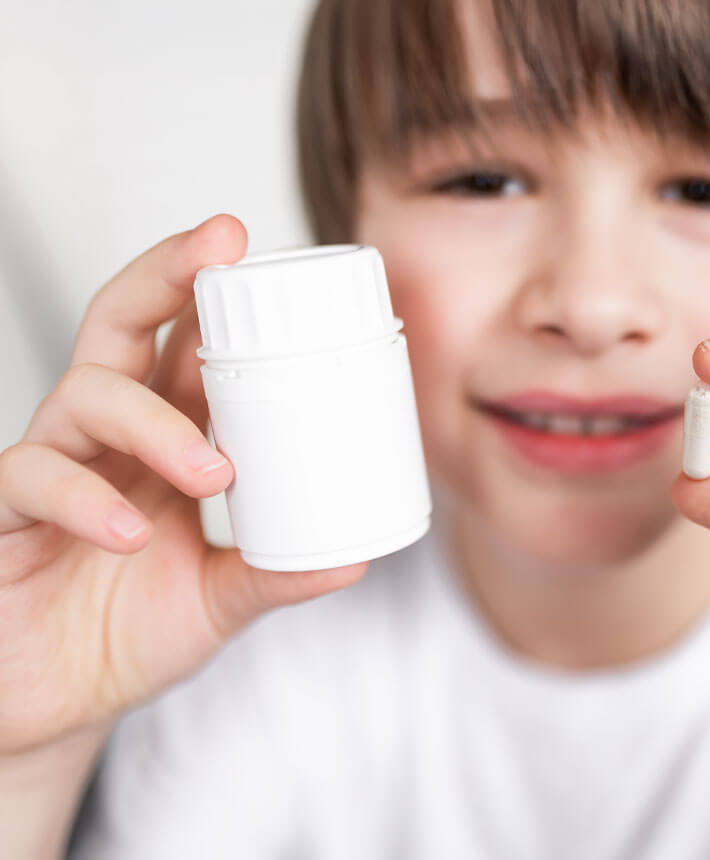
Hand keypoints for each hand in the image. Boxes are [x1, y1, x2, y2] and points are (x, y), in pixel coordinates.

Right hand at [0, 215, 367, 757]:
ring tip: (213, 472)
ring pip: (86, 394)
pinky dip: (88, 499)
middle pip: (123, 325)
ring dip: (155, 422)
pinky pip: (33, 478)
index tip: (257, 248)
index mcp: (161, 440)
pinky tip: (132, 532)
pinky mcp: (3, 515)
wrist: (54, 703)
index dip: (214, 294)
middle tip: (219, 246)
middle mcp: (106, 438)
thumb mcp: (220, 597)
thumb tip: (355, 558)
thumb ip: (277, 573)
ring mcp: (52, 466)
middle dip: (167, 274)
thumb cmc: (128, 632)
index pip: (184, 346)